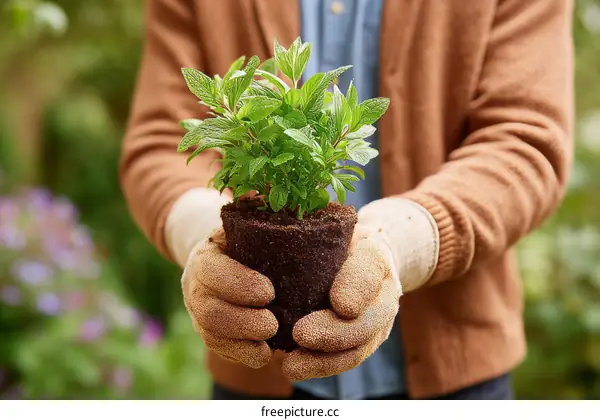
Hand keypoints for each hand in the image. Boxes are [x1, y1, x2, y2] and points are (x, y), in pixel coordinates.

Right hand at [181, 228, 277, 368]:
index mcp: (205, 254)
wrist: (224, 254)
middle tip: (273, 325)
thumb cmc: (248, 237)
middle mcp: (195, 284)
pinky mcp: (208, 330)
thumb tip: (279, 203)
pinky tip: (263, 355)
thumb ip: (260, 216)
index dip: (238, 284)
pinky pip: (218, 348)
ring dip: (241, 342)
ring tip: (269, 345)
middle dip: (242, 321)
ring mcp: (198, 310)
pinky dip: (240, 354)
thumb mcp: (250, 222)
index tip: (269, 292)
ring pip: (211, 333)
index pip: (212, 270)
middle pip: (209, 309)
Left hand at [282, 224, 401, 379]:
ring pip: (358, 348)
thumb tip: (286, 234)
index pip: (369, 271)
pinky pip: (346, 358)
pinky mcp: (363, 339)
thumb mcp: (335, 226)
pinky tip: (295, 367)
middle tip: (301, 334)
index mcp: (375, 256)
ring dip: (325, 360)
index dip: (356, 288)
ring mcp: (377, 320)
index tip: (340, 305)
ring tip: (292, 364)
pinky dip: (321, 367)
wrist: (364, 256)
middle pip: (367, 321)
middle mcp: (384, 292)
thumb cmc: (340, 238)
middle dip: (335, 332)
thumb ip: (318, 230)